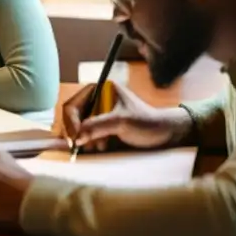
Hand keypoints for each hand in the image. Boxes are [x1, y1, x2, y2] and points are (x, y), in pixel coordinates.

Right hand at [60, 82, 193, 152]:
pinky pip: (85, 135)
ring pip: (77, 128)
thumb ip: (97, 126)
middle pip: (72, 117)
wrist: (164, 134)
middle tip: (85, 146)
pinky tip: (102, 146)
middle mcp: (96, 99)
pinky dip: (89, 143)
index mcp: (99, 89)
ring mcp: (98, 113)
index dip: (71, 122)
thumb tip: (76, 137)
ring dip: (85, 139)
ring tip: (100, 146)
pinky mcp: (101, 126)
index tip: (76, 139)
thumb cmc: (147, 122)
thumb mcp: (122, 122)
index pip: (72, 105)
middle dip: (78, 132)